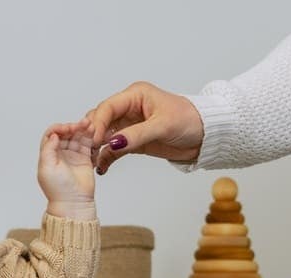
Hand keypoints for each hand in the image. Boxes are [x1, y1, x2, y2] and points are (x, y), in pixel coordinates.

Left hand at [38, 125, 95, 207]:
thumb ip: (48, 149)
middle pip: (65, 133)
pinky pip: (86, 142)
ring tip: (88, 124)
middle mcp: (59, 154)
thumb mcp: (47, 167)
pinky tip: (92, 129)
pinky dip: (89, 134)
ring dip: (81, 128)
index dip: (58, 129)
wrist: (74, 202)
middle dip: (71, 127)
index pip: (51, 135)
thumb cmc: (58, 190)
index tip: (65, 129)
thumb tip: (54, 135)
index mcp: (48, 156)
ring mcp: (72, 155)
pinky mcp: (84, 157)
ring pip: (76, 136)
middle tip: (78, 126)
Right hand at [82, 81, 204, 174]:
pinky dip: (106, 158)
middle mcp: (129, 108)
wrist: (203, 135)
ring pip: (104, 136)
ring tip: (93, 163)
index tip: (95, 141)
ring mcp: (128, 125)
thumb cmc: (189, 120)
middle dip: (92, 136)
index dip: (98, 124)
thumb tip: (113, 143)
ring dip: (96, 149)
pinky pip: (112, 150)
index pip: (108, 107)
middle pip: (101, 120)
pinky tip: (102, 168)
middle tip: (87, 153)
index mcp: (135, 95)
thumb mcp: (162, 126)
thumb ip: (136, 135)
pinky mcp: (131, 141)